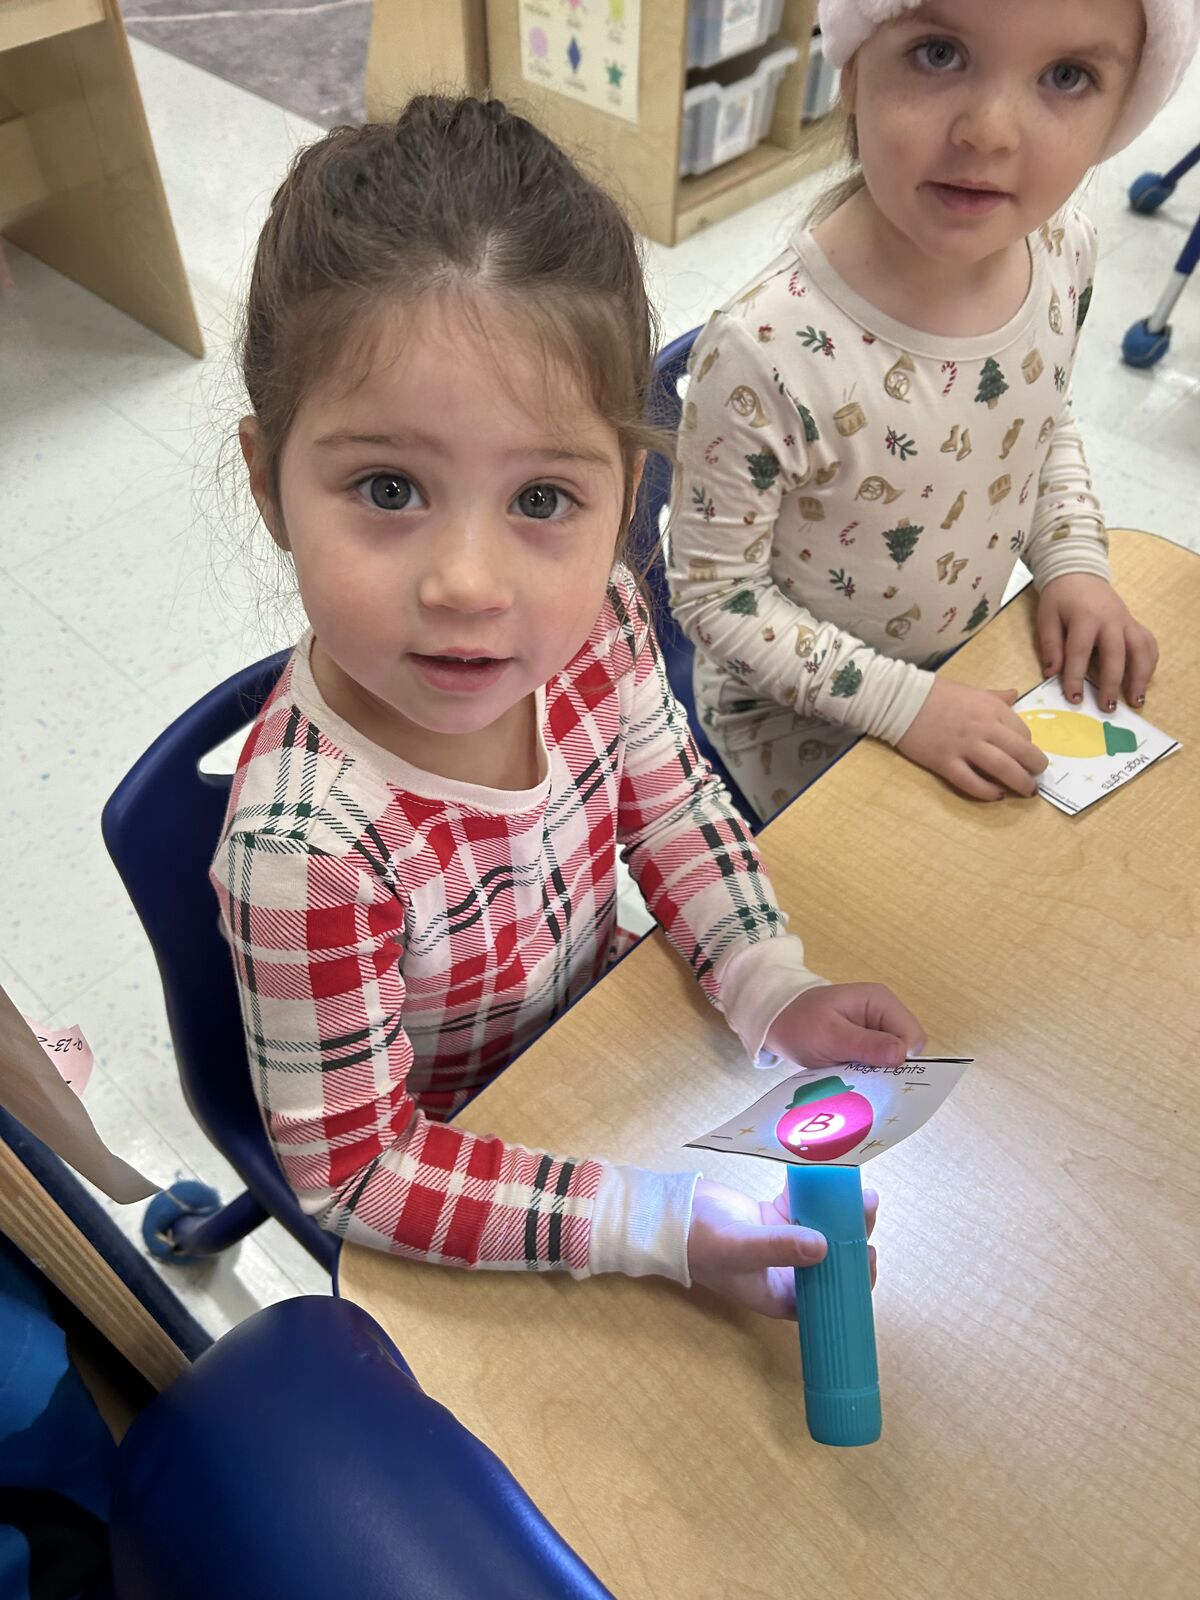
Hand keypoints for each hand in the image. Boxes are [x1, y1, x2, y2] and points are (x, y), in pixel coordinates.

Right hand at [687, 1178, 877, 1317]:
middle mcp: (788, 1273)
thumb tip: (824, 1246)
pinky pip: (804, 1205)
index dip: (854, 1279)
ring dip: (840, 1211)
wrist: (667, 1214)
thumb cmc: (699, 1241)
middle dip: (853, 1235)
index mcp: (782, 1295)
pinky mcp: (774, 1217)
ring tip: (858, 1189)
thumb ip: (780, 1247)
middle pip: (833, 1258)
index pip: (830, 1297)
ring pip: (823, 1229)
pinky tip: (828, 1175)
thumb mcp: (740, 1247)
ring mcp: (782, 1242)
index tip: (868, 1253)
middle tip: (866, 1205)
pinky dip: (816, 1192)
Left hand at [766, 982, 925, 1068]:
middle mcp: (885, 1014)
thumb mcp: (828, 1035)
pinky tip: (852, 1078)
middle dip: (890, 1069)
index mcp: (880, 1002)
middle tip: (862, 1079)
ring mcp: (877, 1029)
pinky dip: (869, 1074)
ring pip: (895, 1060)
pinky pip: (881, 1064)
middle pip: (908, 1050)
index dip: (900, 1059)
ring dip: (878, 1074)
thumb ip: (865, 1044)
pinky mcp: (869, 1044)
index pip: (913, 1037)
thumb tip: (901, 1055)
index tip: (875, 1074)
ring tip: (854, 1079)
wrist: (776, 1022)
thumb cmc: (799, 1022)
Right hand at [897, 677, 1046, 800]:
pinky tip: (997, 795)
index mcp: (992, 708)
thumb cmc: (936, 693)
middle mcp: (983, 727)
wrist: (901, 699)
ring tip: (1027, 791)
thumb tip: (1015, 695)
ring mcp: (964, 746)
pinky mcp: (945, 762)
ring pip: (1002, 769)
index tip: (1025, 754)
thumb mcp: (972, 690)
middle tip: (1036, 777)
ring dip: (1020, 782)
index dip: (1028, 746)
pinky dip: (988, 792)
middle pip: (1021, 752)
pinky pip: (971, 782)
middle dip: (1035, 767)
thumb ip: (995, 697)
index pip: (1023, 732)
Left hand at [1037, 574, 1157, 710]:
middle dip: (1112, 683)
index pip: (1080, 651)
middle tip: (1108, 707)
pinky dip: (1150, 663)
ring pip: (1140, 649)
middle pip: (1115, 654)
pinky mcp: (1134, 623)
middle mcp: (1110, 620)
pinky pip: (1148, 643)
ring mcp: (1126, 621)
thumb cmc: (1060, 598)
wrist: (1078, 573)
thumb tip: (1051, 673)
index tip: (1074, 698)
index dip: (1076, 676)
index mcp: (1085, 617)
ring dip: (1140, 676)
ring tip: (1135, 700)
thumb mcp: (1046, 617)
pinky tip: (1143, 681)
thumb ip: (1050, 645)